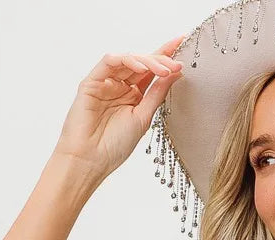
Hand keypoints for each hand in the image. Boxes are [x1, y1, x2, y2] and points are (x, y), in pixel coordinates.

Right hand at [53, 35, 184, 183]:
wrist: (90, 160)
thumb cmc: (114, 146)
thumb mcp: (143, 118)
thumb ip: (157, 94)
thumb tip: (175, 73)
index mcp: (133, 96)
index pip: (151, 71)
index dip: (165, 57)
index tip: (183, 43)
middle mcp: (120, 86)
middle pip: (142, 63)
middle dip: (161, 60)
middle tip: (176, 64)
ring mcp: (106, 83)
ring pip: (128, 60)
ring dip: (148, 61)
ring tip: (164, 69)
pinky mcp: (92, 81)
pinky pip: (109, 62)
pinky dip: (126, 61)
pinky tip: (141, 68)